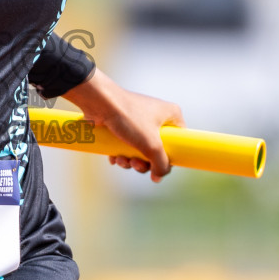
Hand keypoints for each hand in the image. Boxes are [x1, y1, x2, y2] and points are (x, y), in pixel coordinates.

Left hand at [59, 68, 183, 182]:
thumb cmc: (129, 117)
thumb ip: (161, 164)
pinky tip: (113, 157)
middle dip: (144, 162)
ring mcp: (139, 119)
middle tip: (135, 164)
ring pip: (140, 149)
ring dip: (130, 160)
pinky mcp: (122, 123)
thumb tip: (158, 177)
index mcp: (170, 114)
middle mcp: (156, 115)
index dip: (170, 157)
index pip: (179, 141)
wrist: (99, 102)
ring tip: (121, 160)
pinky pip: (127, 144)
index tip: (159, 166)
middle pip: (157, 149)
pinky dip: (121, 154)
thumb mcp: (151, 145)